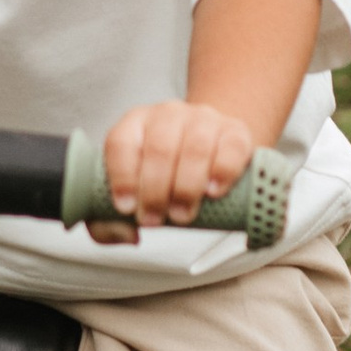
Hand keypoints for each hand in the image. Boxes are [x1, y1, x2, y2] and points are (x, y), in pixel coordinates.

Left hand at [97, 98, 256, 236]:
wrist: (209, 146)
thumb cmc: (166, 172)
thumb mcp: (136, 188)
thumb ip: (116, 218)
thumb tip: (128, 234)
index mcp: (135, 124)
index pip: (121, 143)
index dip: (121, 177)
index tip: (127, 208)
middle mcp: (168, 115)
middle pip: (159, 148)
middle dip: (155, 190)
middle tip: (154, 219)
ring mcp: (203, 120)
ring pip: (195, 147)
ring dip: (186, 187)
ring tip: (182, 213)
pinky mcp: (235, 131)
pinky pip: (231, 147)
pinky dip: (222, 172)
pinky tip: (213, 191)